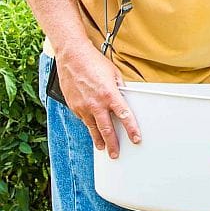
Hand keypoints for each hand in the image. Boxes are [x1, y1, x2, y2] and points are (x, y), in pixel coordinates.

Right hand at [56, 41, 140, 158]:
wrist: (73, 57)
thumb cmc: (94, 62)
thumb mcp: (114, 74)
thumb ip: (119, 88)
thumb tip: (124, 97)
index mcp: (110, 94)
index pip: (125, 116)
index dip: (131, 130)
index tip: (136, 139)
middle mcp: (96, 103)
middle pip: (107, 129)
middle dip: (112, 144)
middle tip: (116, 153)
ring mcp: (83, 106)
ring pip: (92, 128)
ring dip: (98, 140)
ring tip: (102, 148)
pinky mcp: (74, 106)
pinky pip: (83, 119)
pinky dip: (88, 125)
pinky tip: (91, 129)